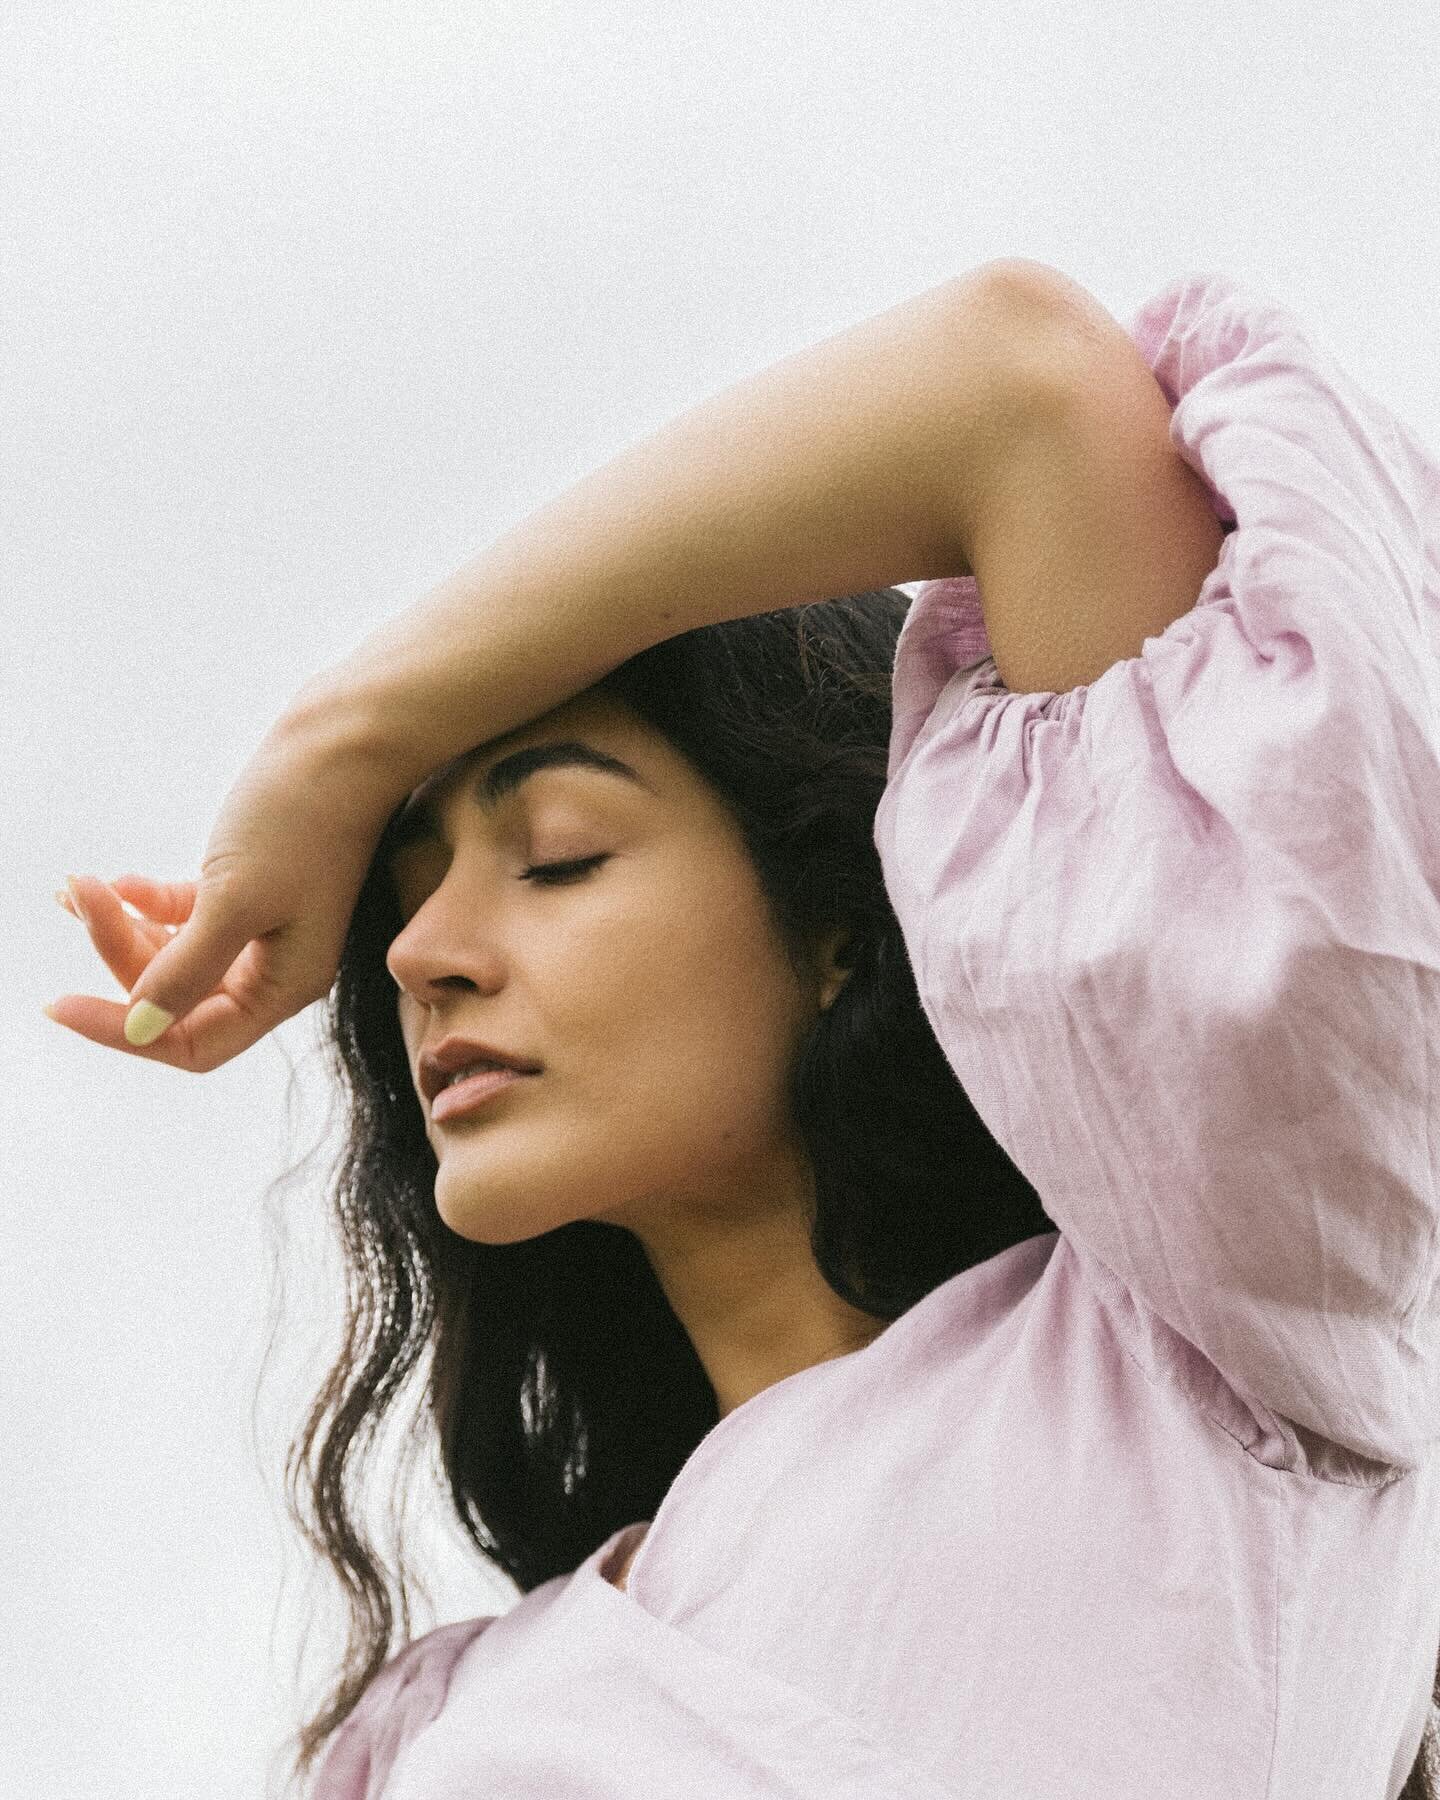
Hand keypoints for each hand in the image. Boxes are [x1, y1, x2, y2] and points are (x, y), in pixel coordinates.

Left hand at [45, 715, 404, 1070]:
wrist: (345, 741)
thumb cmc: (302, 818)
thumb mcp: (236, 899)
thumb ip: (185, 971)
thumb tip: (141, 1029)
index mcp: (286, 986)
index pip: (195, 1043)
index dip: (127, 1033)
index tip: (61, 1003)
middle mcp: (276, 969)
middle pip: (177, 998)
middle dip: (119, 955)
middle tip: (80, 898)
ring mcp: (264, 930)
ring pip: (174, 956)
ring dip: (123, 926)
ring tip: (82, 884)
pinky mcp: (251, 890)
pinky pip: (185, 918)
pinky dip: (147, 903)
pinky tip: (118, 882)